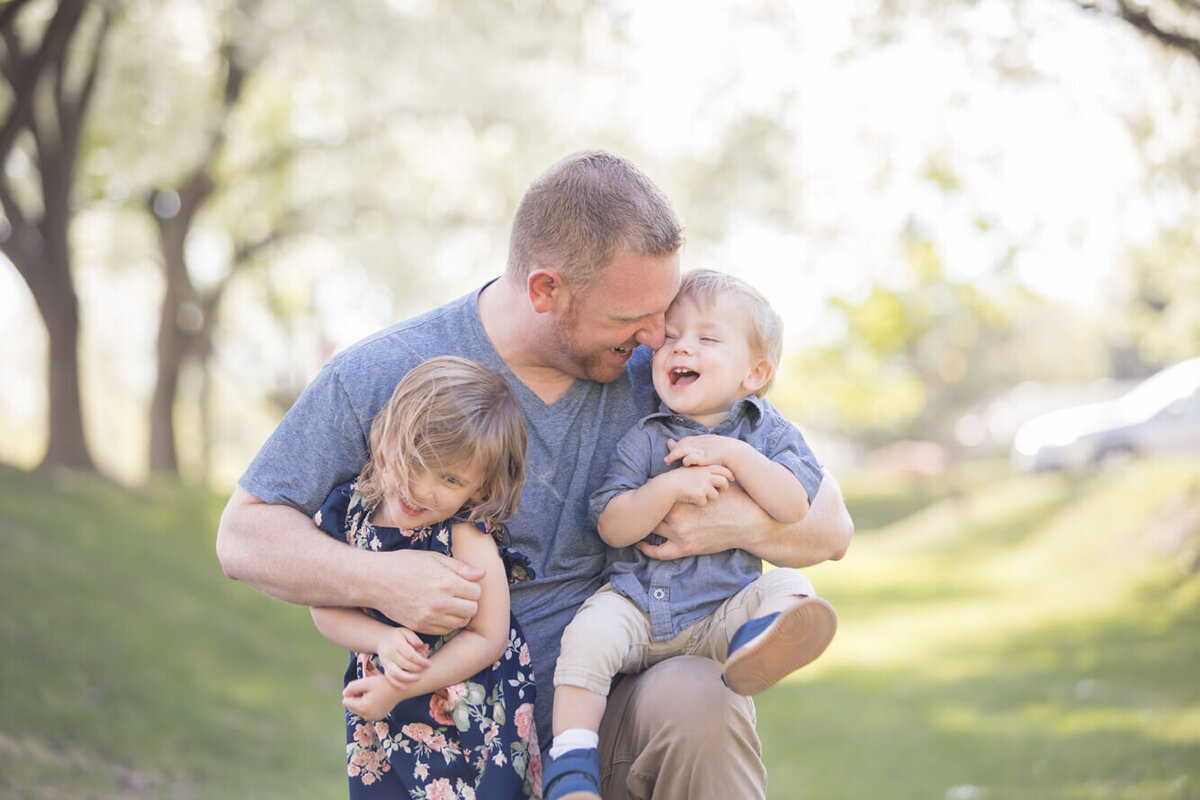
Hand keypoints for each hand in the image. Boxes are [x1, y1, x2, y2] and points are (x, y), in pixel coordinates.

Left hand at [344, 674, 404, 721]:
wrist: (400, 689)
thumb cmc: (383, 684)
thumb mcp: (366, 682)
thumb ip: (352, 687)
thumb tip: (344, 694)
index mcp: (363, 708)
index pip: (346, 701)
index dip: (352, 692)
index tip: (362, 688)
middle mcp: (367, 716)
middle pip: (351, 706)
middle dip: (356, 698)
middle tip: (368, 690)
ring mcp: (372, 718)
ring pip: (358, 709)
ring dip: (361, 701)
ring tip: (373, 694)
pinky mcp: (377, 718)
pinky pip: (365, 712)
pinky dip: (368, 705)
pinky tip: (377, 699)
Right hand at [374, 550, 484, 634]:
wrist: (376, 580)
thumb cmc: (405, 564)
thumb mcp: (433, 557)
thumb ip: (460, 567)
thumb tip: (482, 574)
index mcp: (447, 582)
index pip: (477, 592)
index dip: (473, 587)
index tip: (465, 584)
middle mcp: (441, 602)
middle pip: (472, 610)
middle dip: (470, 602)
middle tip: (460, 595)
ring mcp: (430, 617)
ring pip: (460, 622)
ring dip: (460, 614)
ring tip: (451, 604)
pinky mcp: (420, 626)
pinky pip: (445, 630)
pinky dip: (447, 623)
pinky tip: (441, 612)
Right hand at [376, 627, 430, 689]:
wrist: (381, 639)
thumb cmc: (398, 636)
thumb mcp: (405, 632)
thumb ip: (413, 638)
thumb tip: (421, 645)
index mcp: (396, 644)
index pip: (410, 655)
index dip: (421, 661)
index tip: (429, 664)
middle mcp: (390, 654)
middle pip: (404, 665)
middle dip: (417, 669)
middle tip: (426, 669)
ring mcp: (386, 662)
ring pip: (395, 673)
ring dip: (408, 678)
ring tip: (419, 679)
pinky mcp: (384, 668)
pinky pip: (389, 678)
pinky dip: (396, 684)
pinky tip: (405, 688)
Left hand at [639, 482, 765, 559]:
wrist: (749, 524)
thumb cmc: (733, 499)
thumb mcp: (713, 479)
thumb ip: (693, 470)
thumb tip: (674, 446)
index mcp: (682, 498)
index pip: (656, 493)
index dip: (648, 490)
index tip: (643, 488)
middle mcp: (677, 517)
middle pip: (649, 511)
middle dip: (642, 507)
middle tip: (631, 504)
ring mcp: (680, 535)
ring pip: (650, 529)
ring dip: (642, 524)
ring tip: (633, 520)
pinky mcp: (686, 549)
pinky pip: (659, 552)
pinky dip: (646, 548)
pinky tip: (639, 543)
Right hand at [664, 464, 733, 505]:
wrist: (667, 486)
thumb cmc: (679, 478)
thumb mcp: (692, 470)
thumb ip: (703, 469)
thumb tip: (714, 472)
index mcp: (704, 468)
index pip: (722, 470)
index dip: (728, 474)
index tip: (731, 478)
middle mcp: (706, 475)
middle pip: (724, 482)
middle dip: (723, 488)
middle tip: (719, 490)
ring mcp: (703, 485)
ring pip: (715, 495)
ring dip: (709, 497)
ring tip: (697, 494)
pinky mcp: (699, 495)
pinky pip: (704, 502)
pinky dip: (698, 503)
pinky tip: (690, 499)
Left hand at [665, 435, 743, 468]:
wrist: (735, 453)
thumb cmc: (724, 452)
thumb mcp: (711, 447)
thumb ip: (702, 447)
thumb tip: (696, 451)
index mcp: (702, 439)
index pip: (685, 440)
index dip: (677, 445)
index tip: (671, 450)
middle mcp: (700, 442)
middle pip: (681, 444)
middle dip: (672, 451)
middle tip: (666, 459)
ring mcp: (702, 449)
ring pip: (683, 450)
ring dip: (674, 455)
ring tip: (668, 461)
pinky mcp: (704, 457)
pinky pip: (691, 458)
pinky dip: (686, 460)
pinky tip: (684, 463)